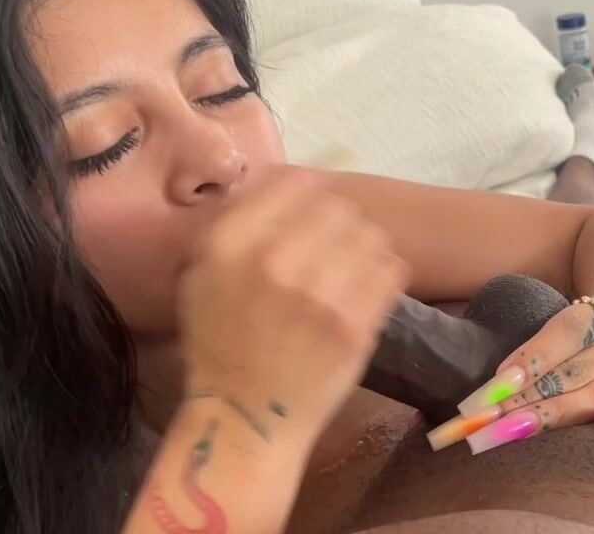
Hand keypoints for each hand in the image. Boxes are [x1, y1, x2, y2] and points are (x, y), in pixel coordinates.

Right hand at [177, 166, 408, 448]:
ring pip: (370, 235)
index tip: (314, 209)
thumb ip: (235, 223)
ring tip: (352, 269)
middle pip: (338, 207)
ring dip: (365, 248)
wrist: (247, 418)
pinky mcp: (356, 325)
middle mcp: (274, 261)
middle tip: (335, 246)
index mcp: (230, 245)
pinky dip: (383, 274)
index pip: (294, 183)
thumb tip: (279, 175)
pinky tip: (367, 289)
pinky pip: (390, 270)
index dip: (310, 192)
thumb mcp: (202, 276)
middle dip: (340, 223)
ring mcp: (319, 294)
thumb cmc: (222, 344)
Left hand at [455, 294, 593, 453]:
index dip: (533, 358)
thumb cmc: (582, 337)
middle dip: (530, 396)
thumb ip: (535, 350)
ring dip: (553, 414)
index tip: (500, 384)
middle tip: (494, 417)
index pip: (568, 332)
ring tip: (516, 428)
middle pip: (578, 370)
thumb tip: (499, 386)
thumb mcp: (563, 327)